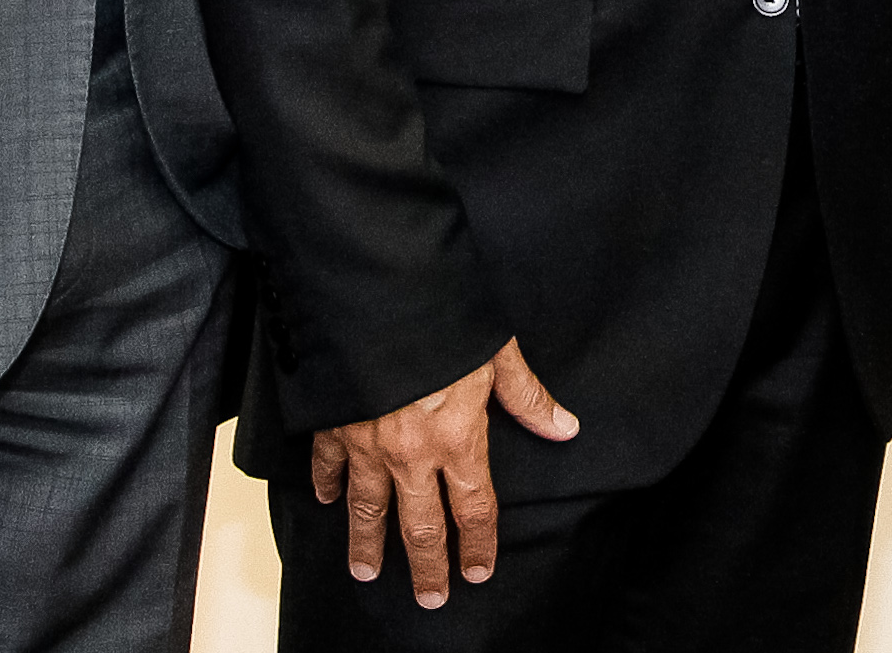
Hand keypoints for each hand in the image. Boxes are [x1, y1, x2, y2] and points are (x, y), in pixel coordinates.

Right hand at [312, 339, 576, 607]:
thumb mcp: (497, 352)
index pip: (474, 508)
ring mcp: (368, 443)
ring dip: (368, 544)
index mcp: (457, 438)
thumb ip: (528, 397)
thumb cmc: (443, 318)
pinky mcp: (335, 424)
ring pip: (368, 508)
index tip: (477, 572)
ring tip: (367, 572)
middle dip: (426, 567)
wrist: (378, 294)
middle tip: (429, 598)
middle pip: (421, 526)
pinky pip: (328, 465)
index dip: (478, 545)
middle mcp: (412, 453)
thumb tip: (565, 428)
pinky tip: (326, 501)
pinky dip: (326, 484)